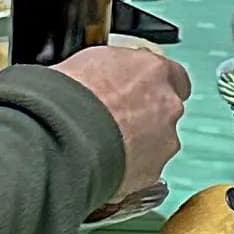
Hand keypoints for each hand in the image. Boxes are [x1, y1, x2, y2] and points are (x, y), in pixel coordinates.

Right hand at [53, 39, 189, 207]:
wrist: (59, 134)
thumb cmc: (66, 94)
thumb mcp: (87, 62)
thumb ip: (112, 70)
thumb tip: (103, 77)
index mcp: (153, 70)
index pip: (174, 76)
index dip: (153, 86)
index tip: (139, 91)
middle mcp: (168, 104)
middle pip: (166, 111)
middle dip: (145, 117)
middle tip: (113, 121)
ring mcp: (165, 140)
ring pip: (158, 143)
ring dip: (138, 145)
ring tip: (103, 147)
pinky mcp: (153, 171)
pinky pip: (144, 170)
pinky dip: (129, 170)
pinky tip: (103, 167)